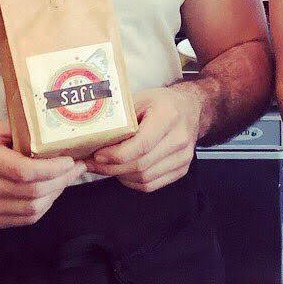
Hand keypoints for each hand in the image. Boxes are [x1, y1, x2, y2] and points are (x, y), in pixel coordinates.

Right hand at [0, 121, 85, 229]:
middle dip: (62, 180)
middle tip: (77, 168)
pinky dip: (43, 207)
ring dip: (56, 194)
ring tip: (66, 179)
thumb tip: (50, 131)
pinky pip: (25, 219)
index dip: (53, 168)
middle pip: (33, 192)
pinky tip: (50, 193)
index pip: (25, 172)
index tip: (70, 159)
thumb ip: (17, 131)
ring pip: (33, 209)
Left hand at [84, 85, 201, 192]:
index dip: (116, 154)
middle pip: (141, 164)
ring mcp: (183, 156)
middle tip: (94, 163)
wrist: (189, 108)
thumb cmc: (161, 102)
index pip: (141, 144)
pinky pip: (152, 184)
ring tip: (105, 166)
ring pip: (145, 177)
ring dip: (120, 175)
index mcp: (168, 116)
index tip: (97, 154)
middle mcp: (179, 138)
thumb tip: (93, 136)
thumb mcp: (139, 99)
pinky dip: (132, 182)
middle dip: (112, 167)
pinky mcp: (182, 168)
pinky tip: (122, 172)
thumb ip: (120, 117)